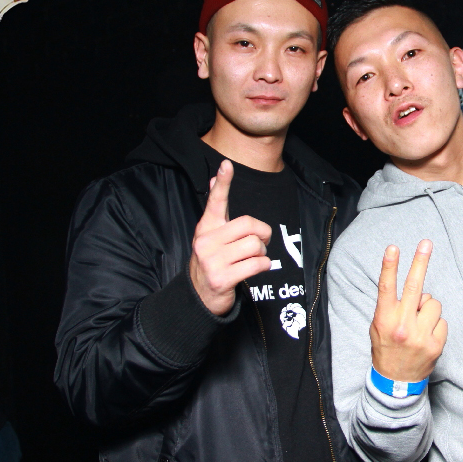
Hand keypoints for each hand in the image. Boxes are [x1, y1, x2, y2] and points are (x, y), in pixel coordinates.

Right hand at [189, 160, 272, 315]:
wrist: (199, 296)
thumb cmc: (212, 261)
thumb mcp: (210, 235)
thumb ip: (216, 211)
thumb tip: (214, 180)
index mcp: (206, 227)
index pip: (215, 201)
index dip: (223, 183)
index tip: (226, 165)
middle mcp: (206, 241)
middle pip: (249, 225)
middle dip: (263, 234)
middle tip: (261, 242)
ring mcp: (212, 261)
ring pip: (255, 245)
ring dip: (262, 253)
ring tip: (253, 259)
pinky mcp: (222, 279)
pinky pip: (257, 264)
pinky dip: (263, 266)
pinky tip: (255, 269)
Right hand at [370, 240, 446, 381]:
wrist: (395, 382)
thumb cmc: (386, 348)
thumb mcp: (378, 327)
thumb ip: (393, 308)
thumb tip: (416, 292)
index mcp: (384, 319)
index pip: (386, 287)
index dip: (390, 266)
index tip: (393, 248)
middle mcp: (402, 325)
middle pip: (414, 287)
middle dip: (420, 262)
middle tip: (426, 243)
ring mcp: (420, 335)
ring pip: (433, 303)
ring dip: (428, 310)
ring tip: (418, 324)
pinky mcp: (435, 344)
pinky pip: (441, 321)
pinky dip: (435, 325)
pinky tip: (426, 336)